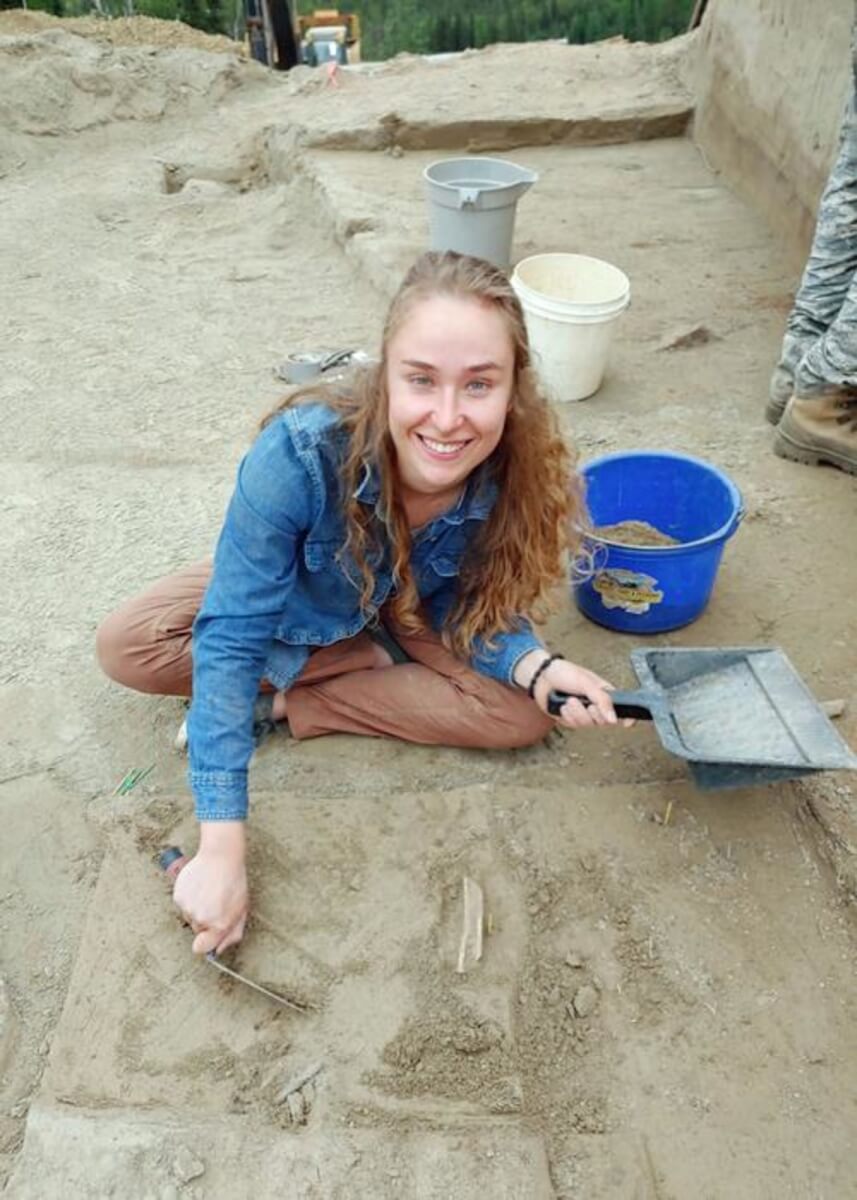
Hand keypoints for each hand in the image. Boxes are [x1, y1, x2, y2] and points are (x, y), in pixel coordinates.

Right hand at [173, 822, 248, 954]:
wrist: (221, 856)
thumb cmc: (234, 881)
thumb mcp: (241, 908)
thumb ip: (232, 934)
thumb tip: (218, 951)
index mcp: (219, 924)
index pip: (203, 948)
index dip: (205, 942)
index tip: (208, 935)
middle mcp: (202, 919)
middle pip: (198, 930)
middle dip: (206, 920)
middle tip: (215, 902)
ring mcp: (188, 907)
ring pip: (189, 917)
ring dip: (197, 908)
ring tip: (208, 891)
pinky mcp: (179, 896)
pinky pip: (183, 904)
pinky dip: (189, 897)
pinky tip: (199, 886)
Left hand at [515, 650, 630, 729]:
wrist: (542, 677)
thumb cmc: (565, 673)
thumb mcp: (587, 682)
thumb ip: (603, 700)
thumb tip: (614, 719)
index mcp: (604, 693)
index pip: (621, 709)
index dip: (627, 718)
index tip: (627, 724)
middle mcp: (595, 705)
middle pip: (603, 722)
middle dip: (593, 714)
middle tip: (587, 704)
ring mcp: (582, 713)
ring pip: (587, 725)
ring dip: (577, 713)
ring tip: (570, 700)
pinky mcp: (569, 719)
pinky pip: (573, 725)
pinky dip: (568, 715)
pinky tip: (563, 706)